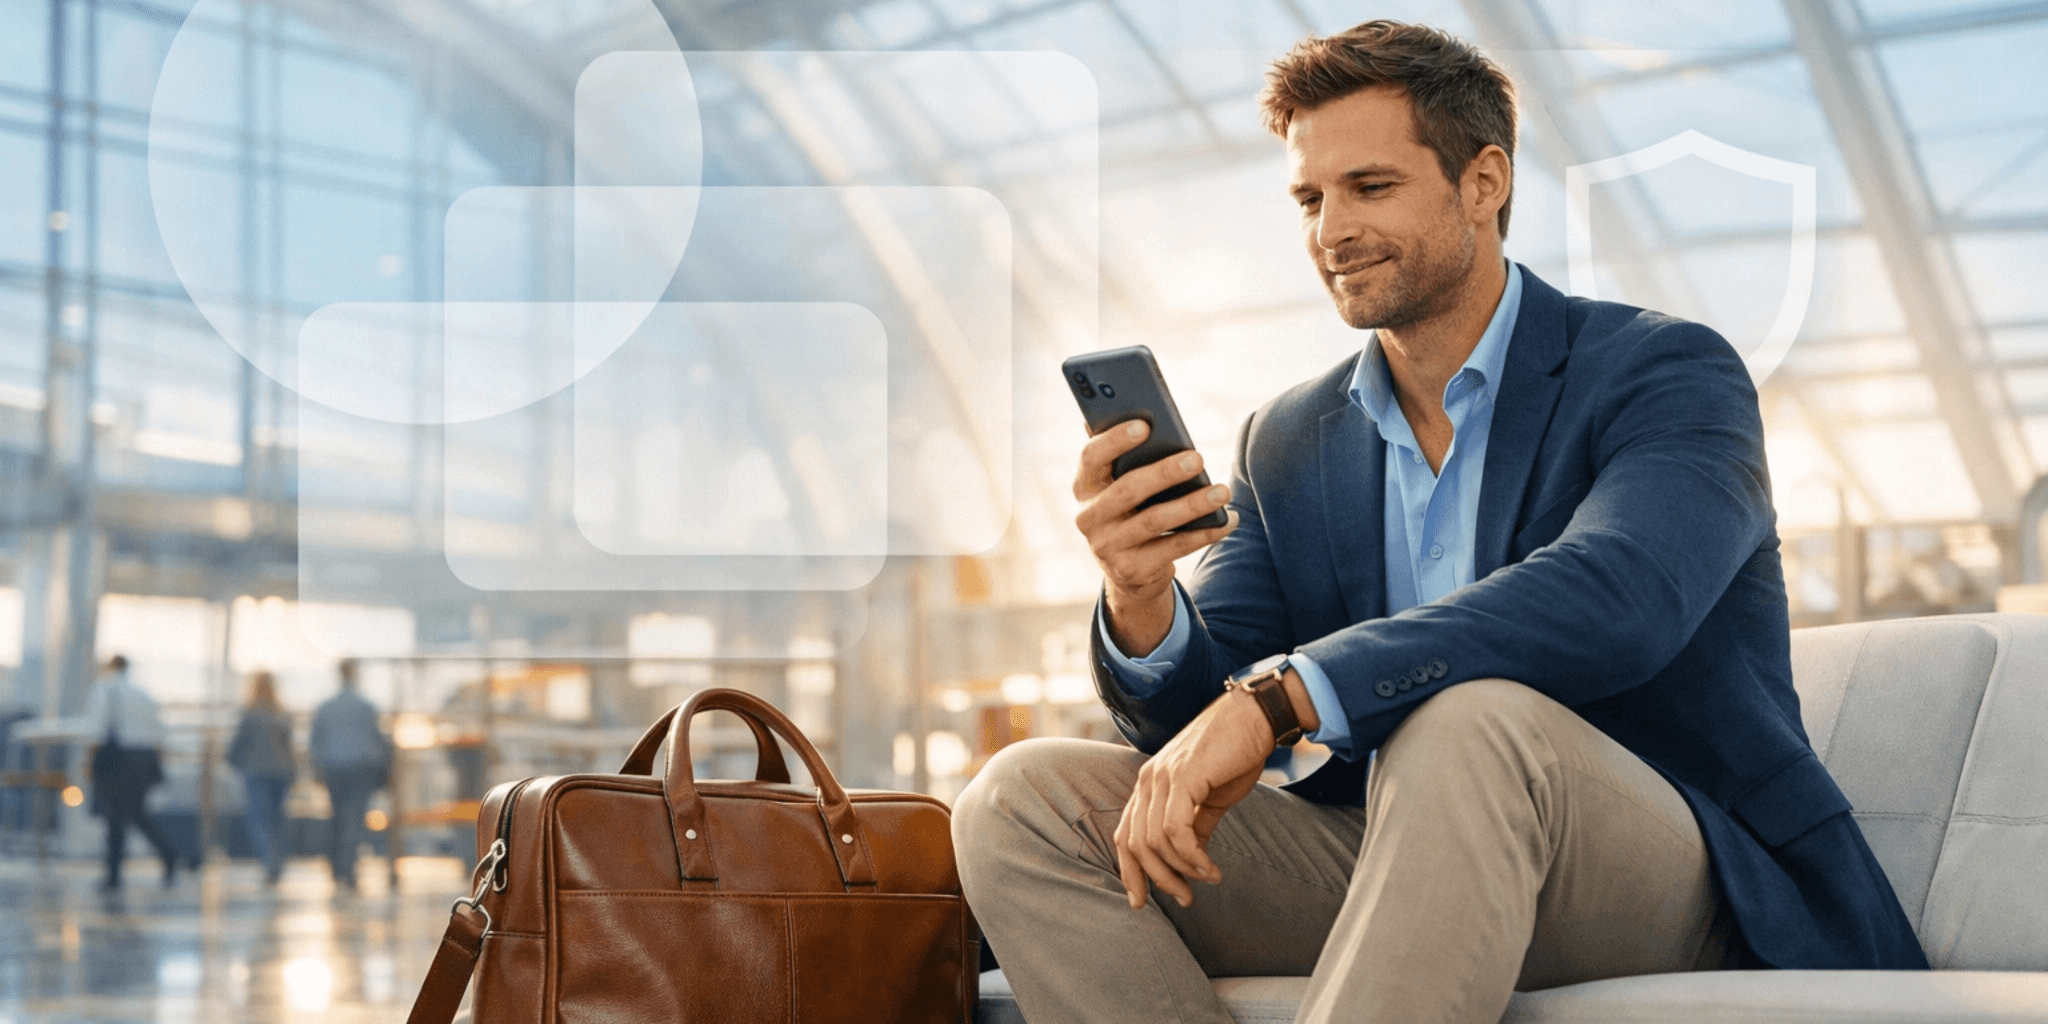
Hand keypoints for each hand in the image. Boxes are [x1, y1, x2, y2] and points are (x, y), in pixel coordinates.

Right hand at [1073, 420, 1237, 654]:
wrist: (1127, 569)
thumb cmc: (1131, 508)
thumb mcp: (1119, 483)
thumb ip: (1124, 452)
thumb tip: (1136, 410)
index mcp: (1084, 485)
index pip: (1091, 457)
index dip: (1114, 440)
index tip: (1144, 425)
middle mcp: (1088, 517)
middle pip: (1127, 490)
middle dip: (1164, 473)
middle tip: (1197, 457)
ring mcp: (1108, 546)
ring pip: (1154, 520)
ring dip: (1191, 505)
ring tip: (1222, 491)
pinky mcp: (1131, 569)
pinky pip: (1173, 548)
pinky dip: (1204, 533)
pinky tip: (1227, 520)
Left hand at [1113, 687, 1272, 909]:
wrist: (1255, 718)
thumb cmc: (1234, 754)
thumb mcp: (1210, 799)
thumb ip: (1195, 827)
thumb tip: (1188, 860)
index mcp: (1149, 784)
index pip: (1125, 834)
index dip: (1129, 871)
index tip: (1141, 901)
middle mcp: (1148, 779)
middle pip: (1136, 844)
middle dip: (1159, 879)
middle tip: (1185, 899)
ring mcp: (1163, 776)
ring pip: (1155, 841)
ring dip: (1182, 870)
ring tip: (1208, 879)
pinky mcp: (1183, 776)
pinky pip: (1175, 829)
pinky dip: (1191, 856)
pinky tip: (1210, 867)